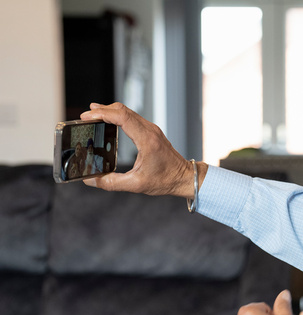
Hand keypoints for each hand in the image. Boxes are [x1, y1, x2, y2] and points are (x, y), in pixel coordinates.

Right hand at [79, 102, 205, 197]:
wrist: (185, 178)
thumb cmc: (165, 181)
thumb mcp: (136, 185)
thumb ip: (112, 183)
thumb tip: (91, 181)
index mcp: (146, 140)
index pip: (122, 117)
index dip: (102, 113)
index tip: (87, 116)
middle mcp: (150, 130)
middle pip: (123, 110)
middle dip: (102, 110)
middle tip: (85, 116)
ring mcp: (152, 130)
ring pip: (128, 112)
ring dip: (110, 111)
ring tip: (93, 115)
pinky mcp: (152, 132)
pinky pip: (133, 118)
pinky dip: (118, 116)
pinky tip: (109, 121)